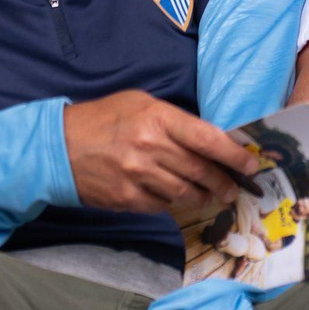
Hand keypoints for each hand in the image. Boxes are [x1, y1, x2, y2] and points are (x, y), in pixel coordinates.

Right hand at [62, 90, 262, 213]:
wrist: (58, 146)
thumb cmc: (105, 119)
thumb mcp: (141, 104)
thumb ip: (176, 121)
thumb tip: (211, 140)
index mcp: (158, 119)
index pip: (208, 139)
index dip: (234, 155)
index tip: (250, 164)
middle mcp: (150, 148)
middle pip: (202, 171)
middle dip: (225, 182)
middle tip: (235, 188)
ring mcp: (138, 176)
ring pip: (186, 193)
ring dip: (203, 196)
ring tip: (210, 194)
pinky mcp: (127, 199)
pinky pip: (163, 205)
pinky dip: (173, 202)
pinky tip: (174, 195)